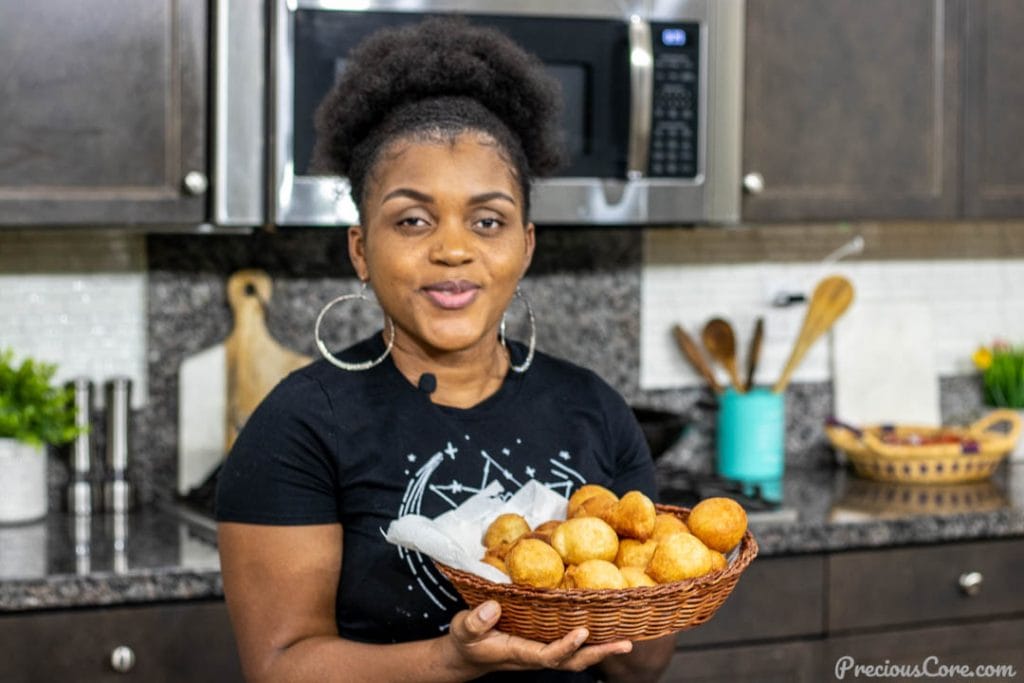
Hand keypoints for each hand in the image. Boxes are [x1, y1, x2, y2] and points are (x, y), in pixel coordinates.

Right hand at [446, 601, 632, 676]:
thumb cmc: (466, 641)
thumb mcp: (464, 629)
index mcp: (519, 653)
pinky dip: (591, 641)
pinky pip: (571, 646)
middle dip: (599, 654)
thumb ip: (476, 621)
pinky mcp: (544, 644)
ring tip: (626, 640)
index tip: (584, 632)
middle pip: (572, 662)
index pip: (548, 654)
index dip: (567, 646)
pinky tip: (606, 629)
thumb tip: (493, 606)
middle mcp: (536, 655)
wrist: (468, 655)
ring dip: (601, 650)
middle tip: (625, 644)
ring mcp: (542, 652)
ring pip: (576, 657)